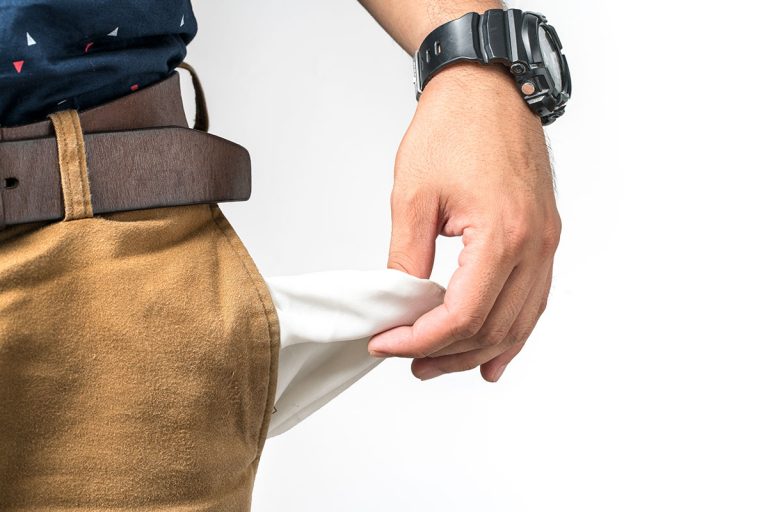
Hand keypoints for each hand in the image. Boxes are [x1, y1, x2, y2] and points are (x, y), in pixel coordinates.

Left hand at [367, 62, 560, 381]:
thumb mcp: (413, 195)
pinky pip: (534, 300)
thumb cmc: (454, 127)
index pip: (462, 315)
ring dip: (478, 350)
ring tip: (440, 364)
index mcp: (502, 235)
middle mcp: (534, 245)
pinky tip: (494, 356)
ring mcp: (546, 242)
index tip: (386, 343)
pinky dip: (513, 332)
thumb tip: (401, 304)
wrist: (489, 87)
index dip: (419, 339)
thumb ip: (407, 258)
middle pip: (493, 327)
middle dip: (446, 353)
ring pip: (518, 322)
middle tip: (407, 361)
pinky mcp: (545, 237)